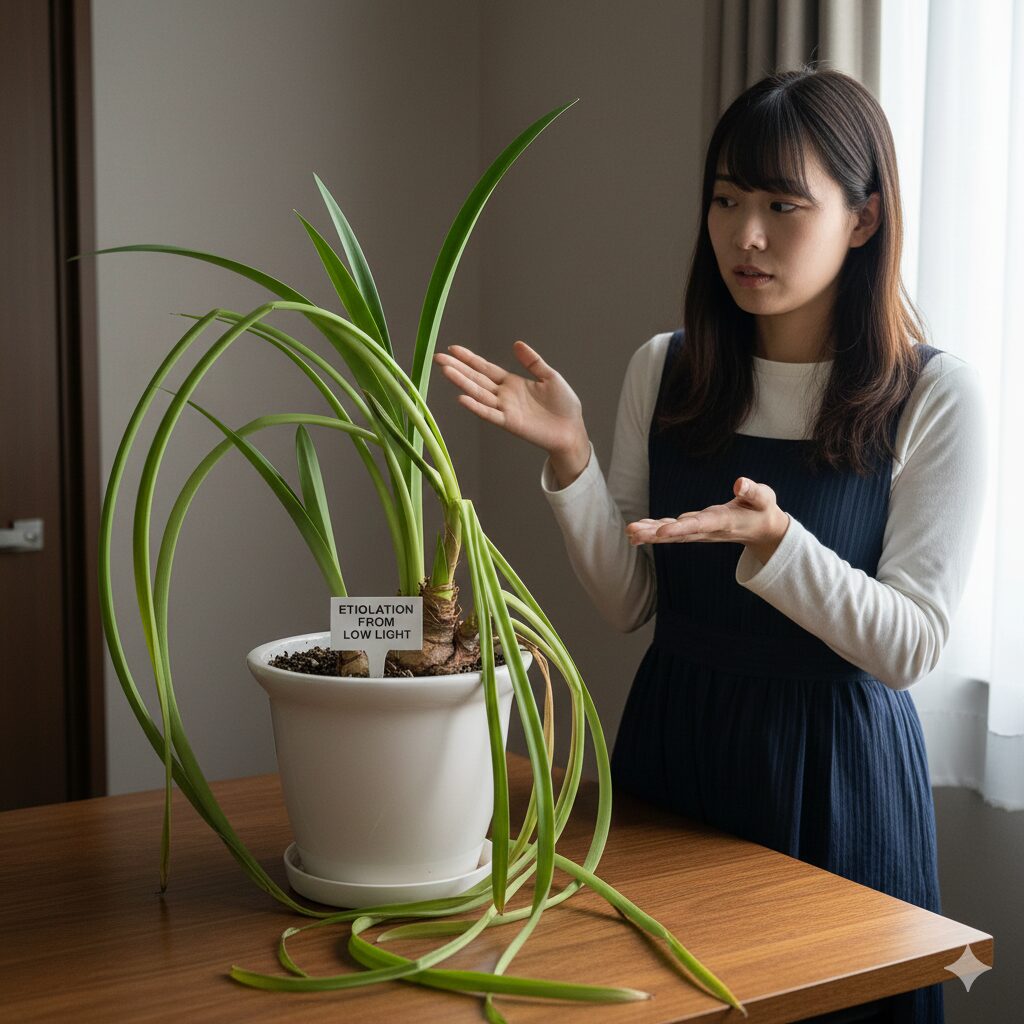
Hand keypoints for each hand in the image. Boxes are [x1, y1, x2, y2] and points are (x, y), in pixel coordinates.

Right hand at [433, 341, 587, 455]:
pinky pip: (490, 414)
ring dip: (462, 382)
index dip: (469, 358)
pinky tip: (462, 398)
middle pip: (476, 379)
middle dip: (457, 368)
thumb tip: (517, 344)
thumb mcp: (550, 377)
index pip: (485, 368)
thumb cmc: (563, 405)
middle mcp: (504, 395)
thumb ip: (532, 362)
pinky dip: (476, 407)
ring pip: (479, 393)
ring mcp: (505, 409)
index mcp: (512, 383)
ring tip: (445, 371)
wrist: (572, 430)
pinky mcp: (510, 423)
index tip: (453, 349)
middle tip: (438, 357)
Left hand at [625, 477, 790, 563]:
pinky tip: (638, 531)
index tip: (662, 532)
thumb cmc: (763, 510)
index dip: (681, 528)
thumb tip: (739, 483)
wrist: (763, 530)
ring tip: (630, 532)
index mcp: (724, 521)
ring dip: (650, 534)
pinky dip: (655, 530)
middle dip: (655, 534)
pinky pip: (673, 531)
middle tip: (632, 533)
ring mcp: (701, 532)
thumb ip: (753, 492)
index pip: (700, 525)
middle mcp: (709, 530)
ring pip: (673, 534)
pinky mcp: (696, 529)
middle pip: (679, 533)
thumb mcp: (765, 498)